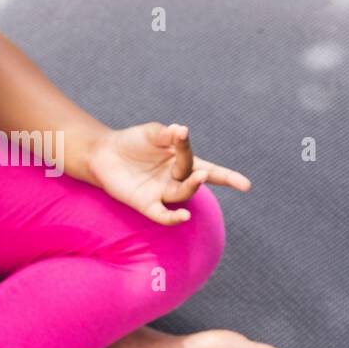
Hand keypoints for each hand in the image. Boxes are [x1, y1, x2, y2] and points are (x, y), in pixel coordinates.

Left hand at [84, 122, 250, 223]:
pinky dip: (172, 217)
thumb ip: (166, 134)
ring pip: (182, 194)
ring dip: (192, 187)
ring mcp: (161, 192)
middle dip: (200, 175)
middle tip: (204, 171)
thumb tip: (181, 130)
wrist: (103, 153)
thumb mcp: (151, 132)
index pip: (210, 170)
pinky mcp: (145, 203)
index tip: (245, 185)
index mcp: (182, 161)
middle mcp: (175, 179)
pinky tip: (184, 216)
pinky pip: (162, 214)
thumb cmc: (132, 142)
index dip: (228, 178)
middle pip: (194, 178)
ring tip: (200, 175)